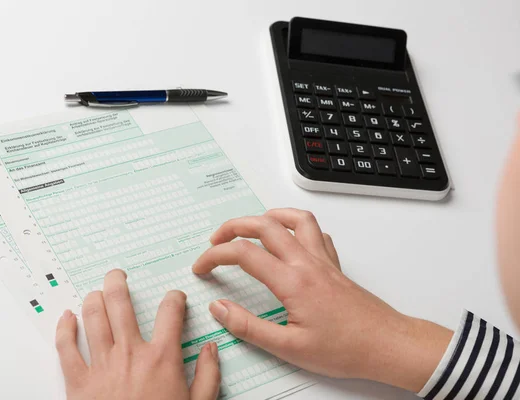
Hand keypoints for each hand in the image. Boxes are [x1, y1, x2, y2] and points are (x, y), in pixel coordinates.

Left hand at [55, 270, 220, 399]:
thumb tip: (210, 350)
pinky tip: (66, 317)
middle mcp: (130, 353)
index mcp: (162, 358)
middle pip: (120, 303)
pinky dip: (64, 328)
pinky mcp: (78, 381)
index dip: (174, 298)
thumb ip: (208, 376)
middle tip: (117, 275)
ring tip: (95, 291)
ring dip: (93, 298)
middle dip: (117, 282)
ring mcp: (101, 365)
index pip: (170, 312)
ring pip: (93, 317)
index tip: (174, 298)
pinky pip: (66, 347)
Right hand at [192, 208, 452, 392]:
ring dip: (268, 217)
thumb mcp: (289, 348)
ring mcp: (323, 260)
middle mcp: (307, 262)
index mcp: (292, 281)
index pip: (243, 254)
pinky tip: (291, 238)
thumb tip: (220, 309)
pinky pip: (316, 232)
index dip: (215, 256)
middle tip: (216, 239)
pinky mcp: (334, 265)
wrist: (387, 345)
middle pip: (264, 225)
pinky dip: (297, 226)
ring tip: (251, 226)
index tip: (202, 266)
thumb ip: (249, 327)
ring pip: (294, 219)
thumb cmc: (345, 349)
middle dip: (233, 226)